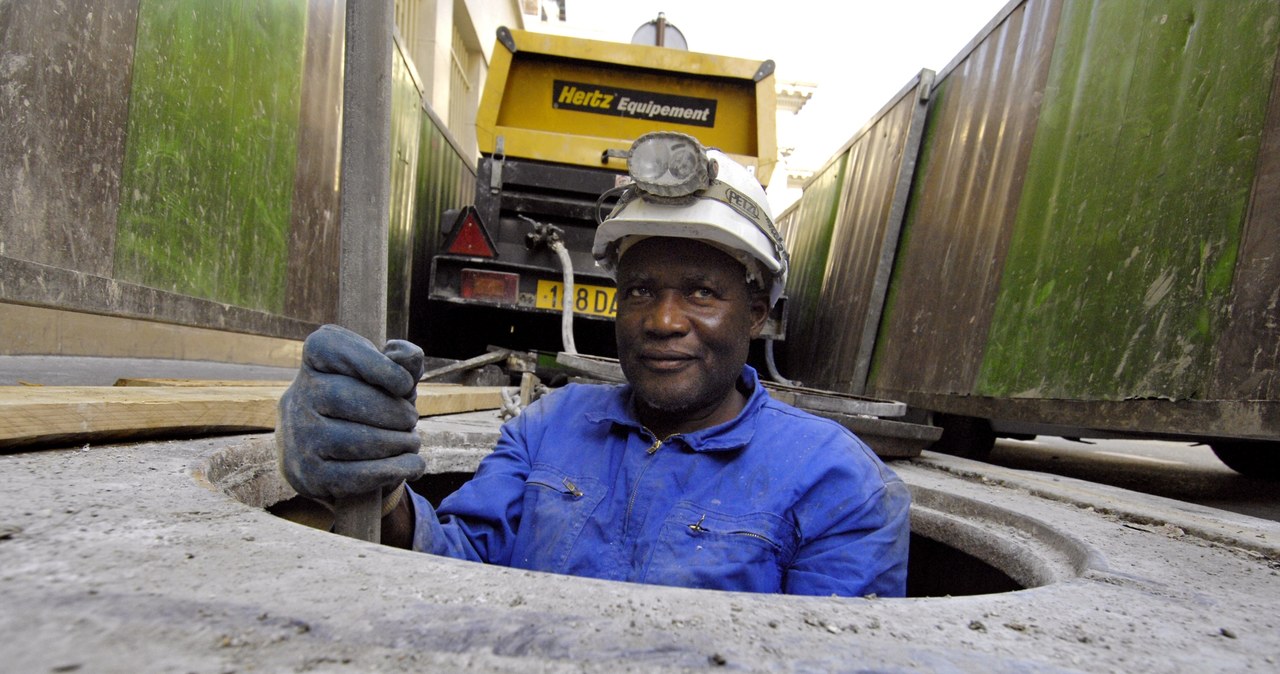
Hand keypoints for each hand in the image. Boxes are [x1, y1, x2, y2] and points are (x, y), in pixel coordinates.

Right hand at [277, 324, 425, 503]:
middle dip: (391, 411)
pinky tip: (412, 466)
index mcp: (315, 362)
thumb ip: (402, 363)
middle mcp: (297, 397)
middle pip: (342, 397)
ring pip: (351, 441)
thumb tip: (410, 357)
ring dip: (396, 443)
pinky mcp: (308, 476)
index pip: (329, 346)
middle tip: (412, 419)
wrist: (335, 455)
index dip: (374, 363)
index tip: (405, 383)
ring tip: (411, 442)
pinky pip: (354, 476)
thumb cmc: (369, 404)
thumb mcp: (386, 377)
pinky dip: (393, 471)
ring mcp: (298, 439)